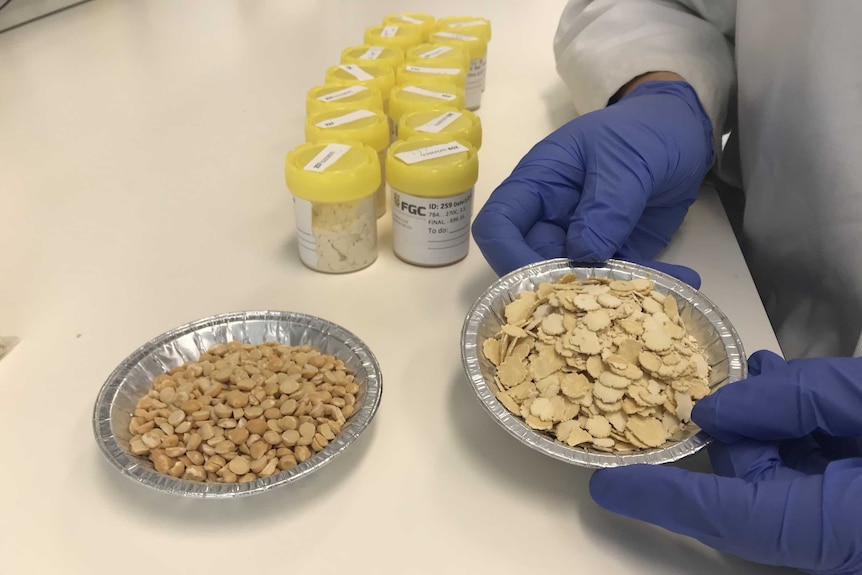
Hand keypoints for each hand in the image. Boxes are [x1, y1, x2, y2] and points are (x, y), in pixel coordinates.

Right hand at [471, 80, 712, 276]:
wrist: (684, 129)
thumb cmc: (643, 131)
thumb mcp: (627, 159)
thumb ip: (607, 205)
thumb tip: (584, 252)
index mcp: (538, 183)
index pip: (499, 223)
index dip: (507, 254)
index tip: (538, 283)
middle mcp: (551, 217)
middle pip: (532, 263)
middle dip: (559, 288)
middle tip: (600, 303)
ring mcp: (582, 239)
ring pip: (577, 280)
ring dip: (610, 294)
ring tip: (652, 297)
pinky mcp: (615, 253)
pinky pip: (620, 278)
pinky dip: (647, 284)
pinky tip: (683, 280)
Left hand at [589, 351, 861, 573]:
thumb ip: (795, 400)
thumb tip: (714, 410)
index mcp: (844, 528)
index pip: (727, 517)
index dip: (662, 498)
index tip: (609, 486)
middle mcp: (843, 546)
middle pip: (747, 497)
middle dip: (723, 439)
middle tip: (709, 392)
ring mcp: (850, 536)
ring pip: (775, 486)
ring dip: (758, 430)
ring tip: (760, 375)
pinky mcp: (856, 520)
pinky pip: (808, 480)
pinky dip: (790, 436)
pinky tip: (787, 389)